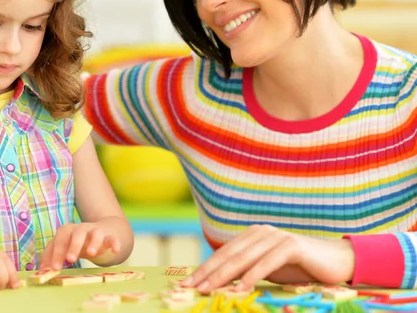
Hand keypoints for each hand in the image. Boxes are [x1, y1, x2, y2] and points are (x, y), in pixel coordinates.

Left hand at [40, 222, 120, 269]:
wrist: (104, 232)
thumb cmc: (80, 242)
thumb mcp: (65, 247)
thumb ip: (52, 256)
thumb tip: (41, 270)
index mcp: (68, 231)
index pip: (60, 239)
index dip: (56, 253)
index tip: (54, 268)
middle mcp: (82, 229)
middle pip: (77, 233)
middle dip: (73, 246)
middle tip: (70, 260)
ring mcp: (96, 231)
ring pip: (95, 233)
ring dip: (93, 242)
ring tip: (92, 254)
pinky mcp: (109, 236)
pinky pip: (112, 238)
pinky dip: (114, 242)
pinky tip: (116, 249)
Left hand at [182, 225, 354, 292]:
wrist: (337, 261)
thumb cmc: (299, 268)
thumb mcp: (267, 270)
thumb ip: (246, 272)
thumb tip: (218, 285)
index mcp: (251, 236)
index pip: (222, 254)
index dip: (204, 268)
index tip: (186, 283)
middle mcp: (260, 232)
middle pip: (228, 255)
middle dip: (207, 272)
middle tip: (190, 287)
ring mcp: (276, 236)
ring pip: (244, 258)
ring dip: (224, 275)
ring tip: (208, 289)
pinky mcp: (291, 245)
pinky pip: (268, 262)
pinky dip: (253, 275)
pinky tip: (242, 288)